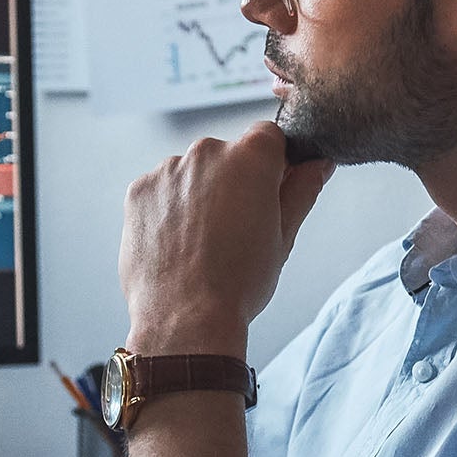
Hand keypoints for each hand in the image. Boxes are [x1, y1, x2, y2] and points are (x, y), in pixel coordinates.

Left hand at [119, 121, 332, 354]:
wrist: (184, 319)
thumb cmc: (238, 283)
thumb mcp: (284, 236)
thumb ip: (302, 190)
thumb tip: (317, 164)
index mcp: (250, 158)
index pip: (268, 137)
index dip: (273, 165)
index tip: (269, 193)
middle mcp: (206, 152)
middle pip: (226, 155)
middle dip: (233, 182)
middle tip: (235, 230)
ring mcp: (168, 170)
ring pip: (192, 173)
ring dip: (199, 195)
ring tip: (202, 243)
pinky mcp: (139, 191)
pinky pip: (162, 190)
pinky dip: (169, 209)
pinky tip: (178, 243)